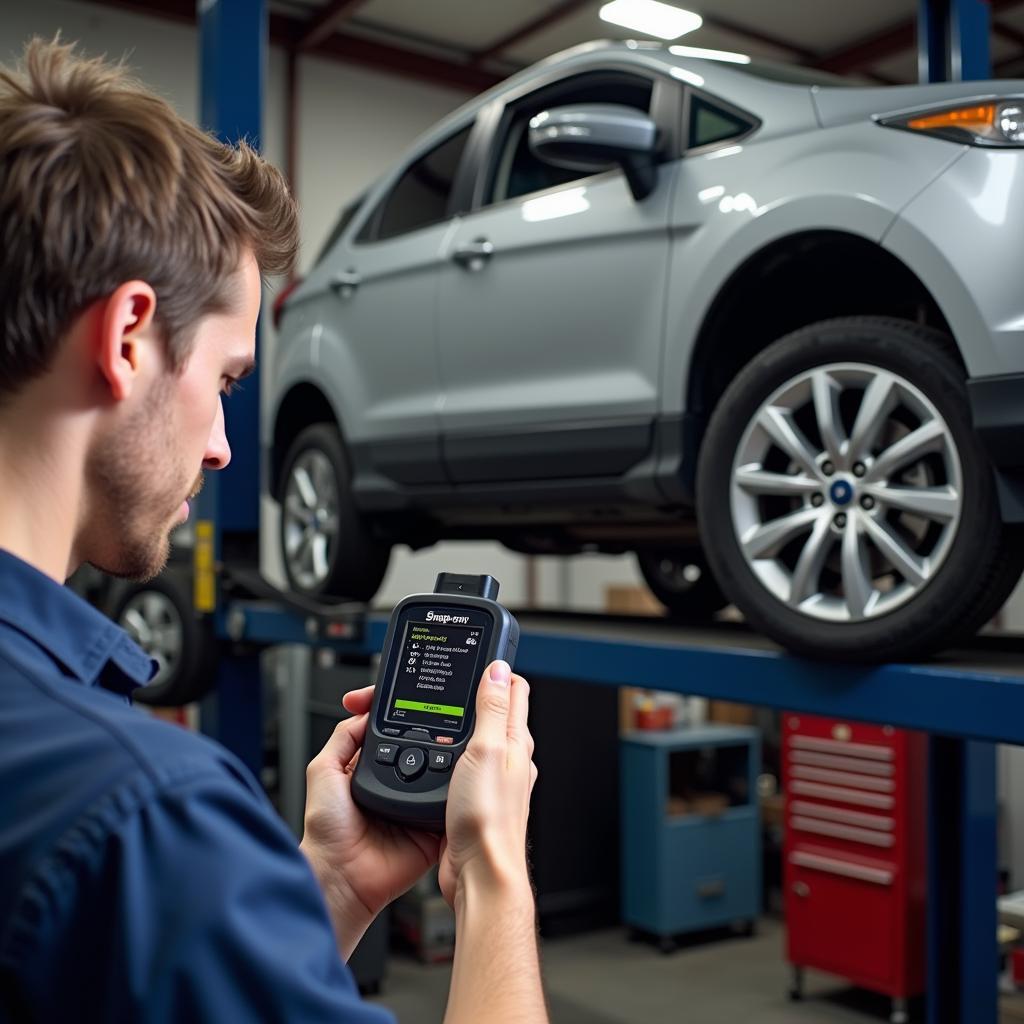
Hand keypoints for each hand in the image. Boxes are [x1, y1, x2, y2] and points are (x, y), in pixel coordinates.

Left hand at [300, 686, 440, 958]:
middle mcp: (398, 785)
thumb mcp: (323, 771)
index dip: (406, 717)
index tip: (416, 698)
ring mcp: (416, 805)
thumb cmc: (326, 832)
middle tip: (446, 723)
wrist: (341, 876)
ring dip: (451, 763)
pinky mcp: (432, 828)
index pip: (396, 734)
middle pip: (424, 750)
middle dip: (436, 736)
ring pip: (442, 775)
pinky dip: (459, 796)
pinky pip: (452, 807)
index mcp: (374, 769)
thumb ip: (343, 737)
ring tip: (458, 747)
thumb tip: (365, 709)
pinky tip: (463, 782)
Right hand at [439, 660, 537, 907]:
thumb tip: (499, 669)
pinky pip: (465, 764)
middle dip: (478, 691)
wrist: (480, 875)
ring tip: (447, 707)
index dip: (497, 668)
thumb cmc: (488, 820)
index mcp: (517, 742)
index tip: (482, 654)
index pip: (514, 690)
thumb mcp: (487, 750)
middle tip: (460, 676)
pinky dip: (451, 752)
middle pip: (497, 711)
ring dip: (463, 722)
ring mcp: (494, 779)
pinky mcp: (476, 798)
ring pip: (480, 738)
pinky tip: (438, 754)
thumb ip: (493, 709)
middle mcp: (510, 759)